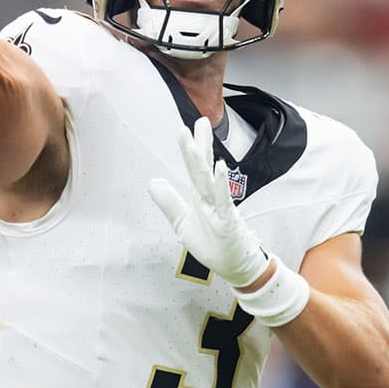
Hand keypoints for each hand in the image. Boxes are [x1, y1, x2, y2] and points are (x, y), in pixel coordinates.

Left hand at [149, 117, 269, 288]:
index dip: (190, 148)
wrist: (235, 267)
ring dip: (202, 158)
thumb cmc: (214, 244)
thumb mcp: (182, 222)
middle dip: (200, 143)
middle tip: (200, 120)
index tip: (185, 128)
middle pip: (203, 166)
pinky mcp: (228, 220)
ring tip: (197, 137)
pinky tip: (218, 166)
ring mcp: (220, 207)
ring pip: (208, 179)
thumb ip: (169, 202)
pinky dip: (220, 183)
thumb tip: (153, 181)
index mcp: (200, 196)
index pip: (195, 167)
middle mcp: (210, 197)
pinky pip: (223, 199)